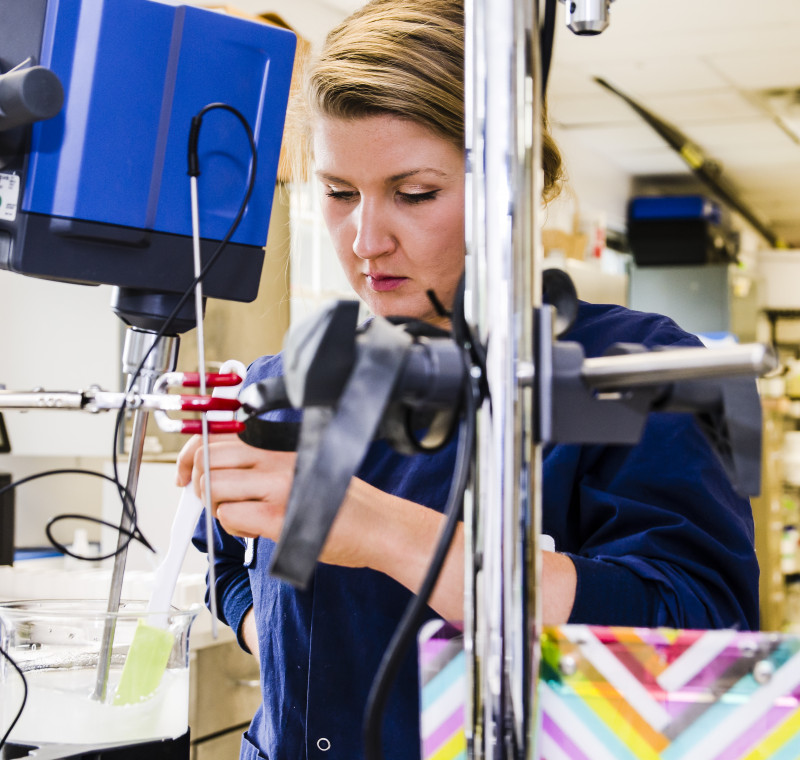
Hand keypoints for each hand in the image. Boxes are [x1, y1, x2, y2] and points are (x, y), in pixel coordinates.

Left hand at [175, 433, 375, 568]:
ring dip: (215, 507)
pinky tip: (253, 528)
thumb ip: (263, 466)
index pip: (216, 436)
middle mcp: (275, 459)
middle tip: (210, 500)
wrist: (378, 525)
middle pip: (207, 459)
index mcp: (278, 446)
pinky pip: (230, 516)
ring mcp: (277, 486)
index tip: (182, 473)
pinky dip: (231, 526)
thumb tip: (217, 472)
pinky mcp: (279, 517)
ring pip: (213, 487)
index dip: (188, 455)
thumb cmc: (343, 502)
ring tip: (239, 516)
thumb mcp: (302, 468)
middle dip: (197, 484)